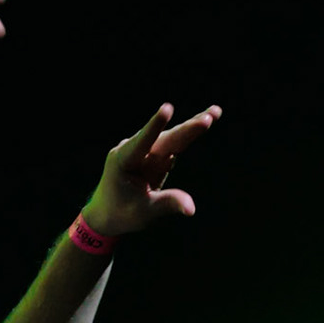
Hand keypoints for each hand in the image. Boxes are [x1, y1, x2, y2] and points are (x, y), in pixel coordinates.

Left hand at [83, 103, 222, 235]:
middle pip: (165, 139)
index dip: (156, 126)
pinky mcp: (157, 155)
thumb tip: (191, 208)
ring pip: (173, 137)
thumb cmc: (121, 213)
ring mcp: (147, 151)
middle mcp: (134, 150)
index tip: (167, 109)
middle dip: (187, 129)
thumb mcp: (143, 212)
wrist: (109, 213)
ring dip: (193, 126)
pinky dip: (192, 132)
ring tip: (214, 112)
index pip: (142, 142)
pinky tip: (209, 117)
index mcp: (123, 161)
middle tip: (208, 118)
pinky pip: (178, 142)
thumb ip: (166, 204)